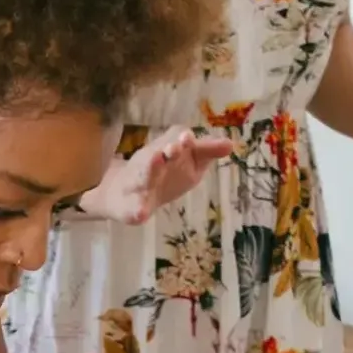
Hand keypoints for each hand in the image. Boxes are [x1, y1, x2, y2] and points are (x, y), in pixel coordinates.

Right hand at [79, 126, 234, 223]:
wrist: (121, 194)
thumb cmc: (162, 173)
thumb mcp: (188, 162)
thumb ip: (206, 152)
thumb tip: (230, 143)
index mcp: (169, 154)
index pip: (179, 141)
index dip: (184, 141)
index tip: (187, 138)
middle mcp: (152, 162)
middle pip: (160, 153)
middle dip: (168, 150)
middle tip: (175, 148)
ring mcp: (139, 183)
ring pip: (143, 174)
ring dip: (150, 168)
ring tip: (155, 160)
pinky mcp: (130, 204)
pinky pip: (134, 207)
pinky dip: (137, 209)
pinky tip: (140, 214)